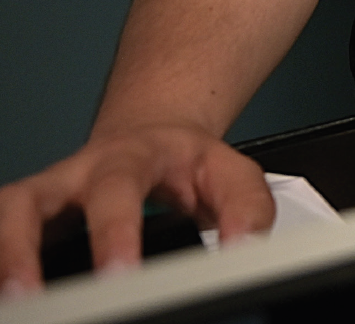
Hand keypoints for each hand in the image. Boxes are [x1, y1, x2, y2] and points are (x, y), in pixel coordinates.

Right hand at [0, 125, 273, 295]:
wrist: (157, 138)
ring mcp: (48, 197)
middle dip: (25, 251)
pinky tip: (11, 295)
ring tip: (12, 301)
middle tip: (32, 295)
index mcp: (131, 157)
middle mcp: (78, 174)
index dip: (113, 232)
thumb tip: (241, 247)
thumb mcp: (231, 174)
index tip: (118, 274)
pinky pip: (2, 235)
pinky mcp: (30, 219)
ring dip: (2, 258)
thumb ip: (246, 209)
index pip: (116, 188)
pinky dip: (3, 263)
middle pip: (34, 201)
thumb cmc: (188, 163)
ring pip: (6, 215)